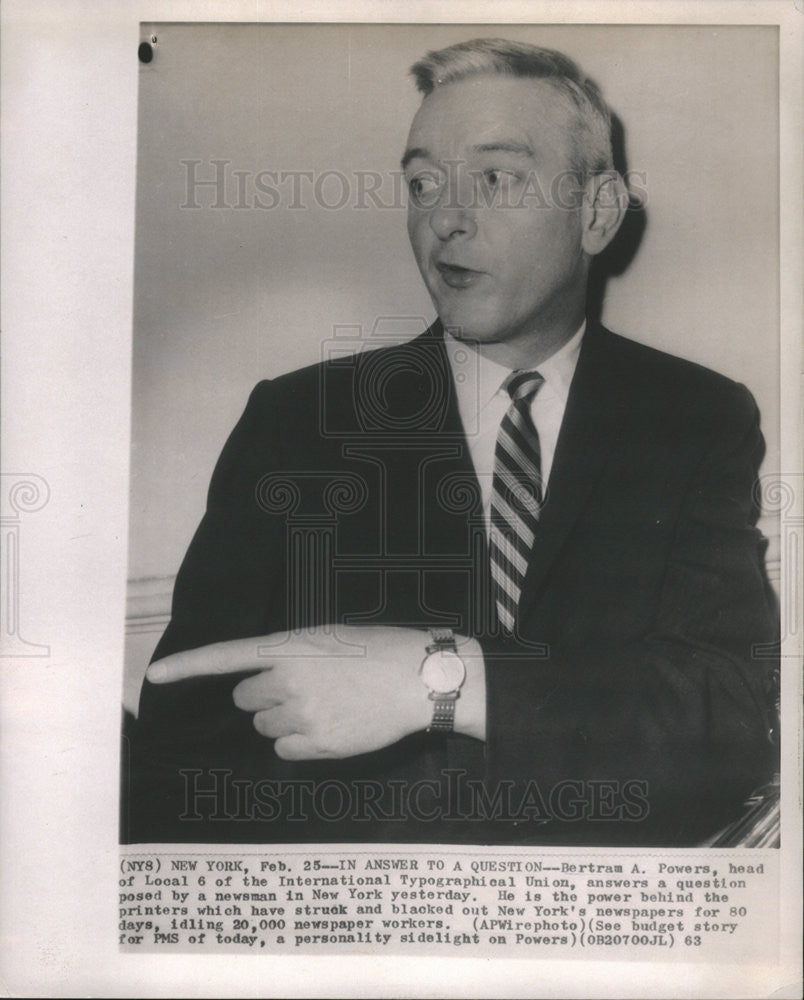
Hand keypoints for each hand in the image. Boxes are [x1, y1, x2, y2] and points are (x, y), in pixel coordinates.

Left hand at [146, 626, 485, 758]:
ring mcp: (301, 714)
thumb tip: (266, 683)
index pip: (224, 656)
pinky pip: (285, 750)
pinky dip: (299, 743)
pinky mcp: (317, 745)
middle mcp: (287, 680)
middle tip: (303, 689)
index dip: (185, 666)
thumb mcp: (328, 638)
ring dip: (283, 720)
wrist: (419, 678)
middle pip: (246, 699)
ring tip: (325, 706)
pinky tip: (328, 727)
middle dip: (265, 696)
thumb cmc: (378, 651)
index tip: (152, 676)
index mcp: (287, 647)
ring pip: (264, 727)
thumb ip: (290, 656)